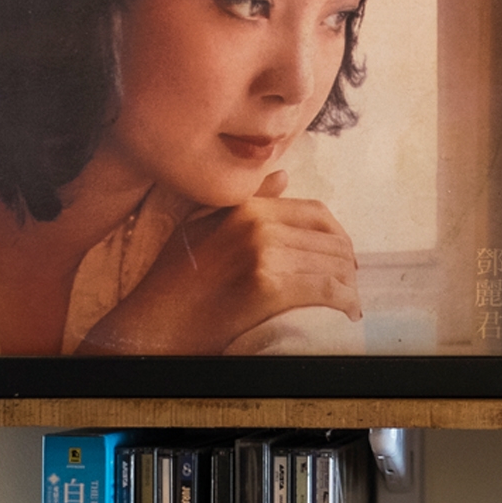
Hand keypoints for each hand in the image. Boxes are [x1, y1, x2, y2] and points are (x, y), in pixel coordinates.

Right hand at [76, 172, 361, 355]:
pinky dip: (343, 302)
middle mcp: (257, 224)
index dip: (338, 237)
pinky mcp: (268, 287)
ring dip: (349, 285)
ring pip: (332, 264)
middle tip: (350, 284)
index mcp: (245, 208)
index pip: (315, 213)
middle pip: (329, 239)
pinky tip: (346, 313)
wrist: (152, 326)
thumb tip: (284, 175)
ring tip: (348, 303)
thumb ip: (245, 200)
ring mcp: (263, 254)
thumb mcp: (200, 226)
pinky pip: (325, 289)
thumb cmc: (173, 283)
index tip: (343, 257)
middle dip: (347, 264)